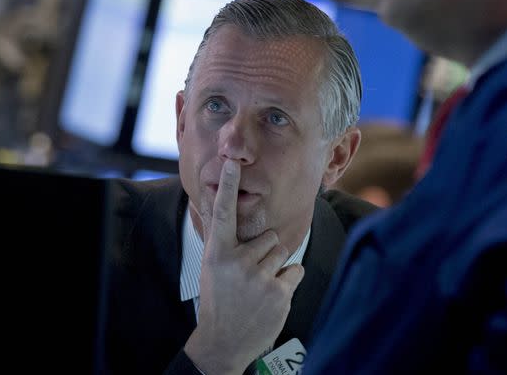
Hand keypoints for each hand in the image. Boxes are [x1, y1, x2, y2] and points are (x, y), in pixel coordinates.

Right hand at [183, 160, 304, 374]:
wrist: (222, 342)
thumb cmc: (218, 299)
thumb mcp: (212, 266)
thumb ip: (220, 238)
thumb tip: (216, 206)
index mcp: (217, 252)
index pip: (223, 213)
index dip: (229, 186)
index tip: (233, 163)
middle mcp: (237, 262)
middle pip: (268, 237)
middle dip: (264, 252)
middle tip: (248, 275)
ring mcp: (258, 278)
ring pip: (282, 252)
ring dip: (275, 266)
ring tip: (258, 286)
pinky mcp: (278, 294)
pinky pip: (294, 271)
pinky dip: (287, 282)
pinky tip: (270, 296)